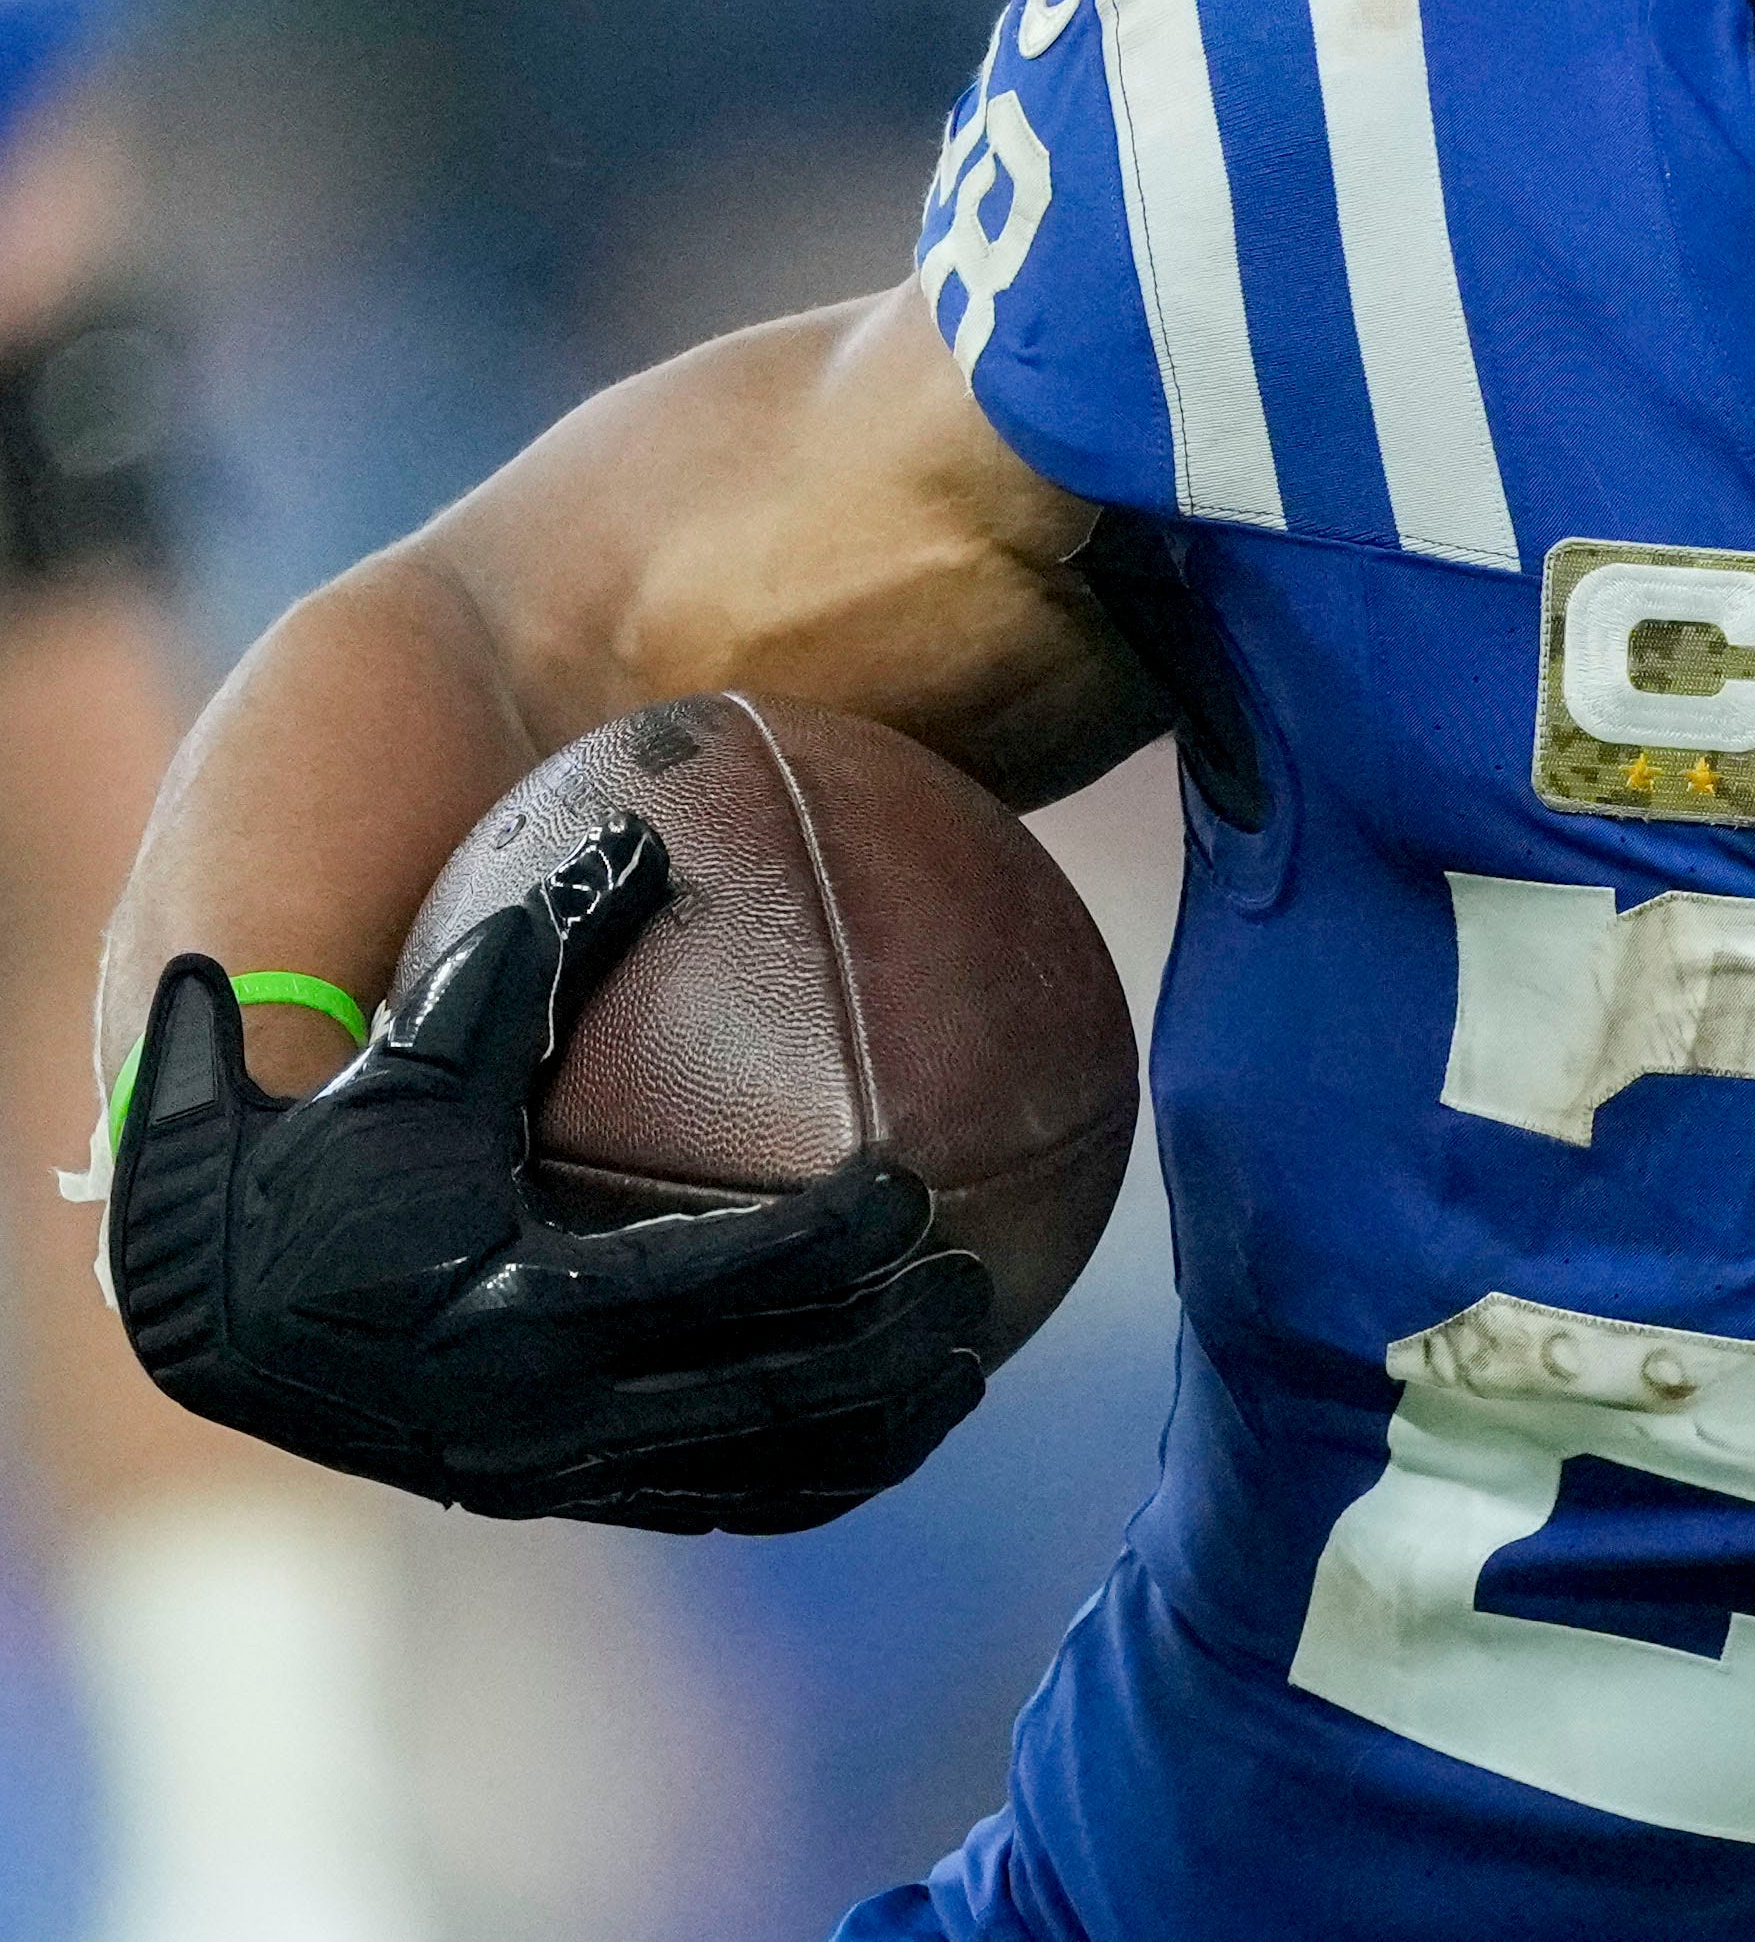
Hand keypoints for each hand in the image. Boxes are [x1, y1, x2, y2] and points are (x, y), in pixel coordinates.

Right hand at [107, 816, 992, 1532]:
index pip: (712, 1280)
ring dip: (874, 1427)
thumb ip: (524, 953)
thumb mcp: (411, 1052)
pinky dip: (811, 1474)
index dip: (828, 1242)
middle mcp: (535, 1418)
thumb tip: (637, 824)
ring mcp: (550, 1477)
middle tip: (981, 1279)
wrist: (202, 1308)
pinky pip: (713, 1501)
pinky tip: (889, 1425)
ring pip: (754, 1472)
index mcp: (506, 1309)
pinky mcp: (560, 1501)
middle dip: (887, 1347)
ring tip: (974, 1364)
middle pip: (764, 1393)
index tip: (914, 1186)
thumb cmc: (315, 1147)